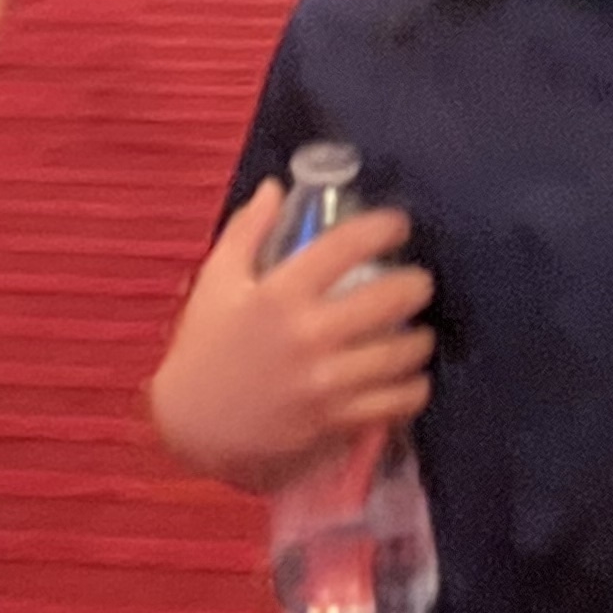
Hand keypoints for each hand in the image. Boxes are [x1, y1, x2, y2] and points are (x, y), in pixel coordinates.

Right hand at [148, 184, 436, 492]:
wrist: (192, 424)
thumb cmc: (204, 346)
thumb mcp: (217, 281)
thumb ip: (246, 230)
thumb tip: (275, 188)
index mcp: (279, 294)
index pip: (346, 246)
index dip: (384, 227)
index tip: (397, 225)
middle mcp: (308, 335)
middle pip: (390, 298)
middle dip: (416, 284)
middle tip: (417, 282)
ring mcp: (325, 382)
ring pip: (403, 353)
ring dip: (420, 338)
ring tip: (417, 331)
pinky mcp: (335, 420)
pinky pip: (397, 401)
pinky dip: (413, 387)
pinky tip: (409, 377)